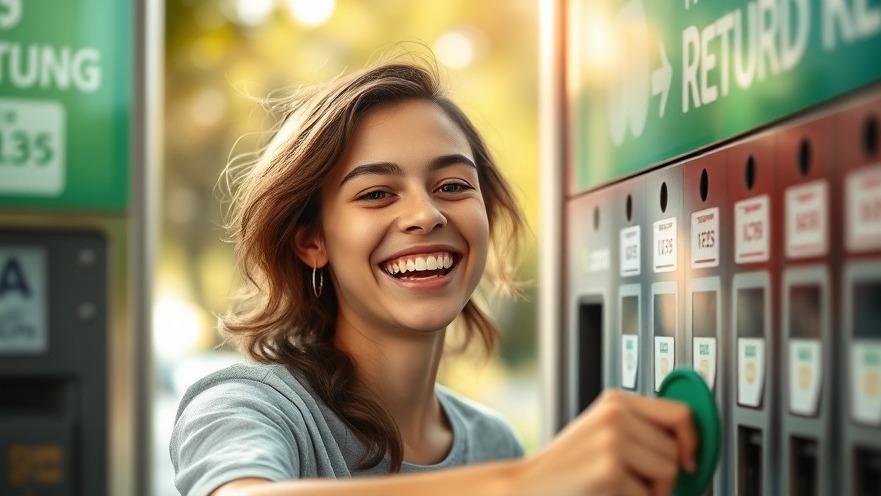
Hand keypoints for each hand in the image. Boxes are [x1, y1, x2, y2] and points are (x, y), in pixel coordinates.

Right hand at [517, 389, 696, 495]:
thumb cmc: (568, 470)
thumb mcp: (605, 437)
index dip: (694, 440)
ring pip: (669, 471)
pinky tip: (605, 494)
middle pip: (677, 448)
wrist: (527, 486)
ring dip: (653, 492)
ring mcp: (612, 440)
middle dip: (666, 476)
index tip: (691, 460)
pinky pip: (649, 495)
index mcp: (616, 401)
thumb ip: (642, 435)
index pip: (679, 412)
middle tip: (637, 484)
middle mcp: (615, 414)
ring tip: (620, 488)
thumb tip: (692, 451)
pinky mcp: (609, 469)